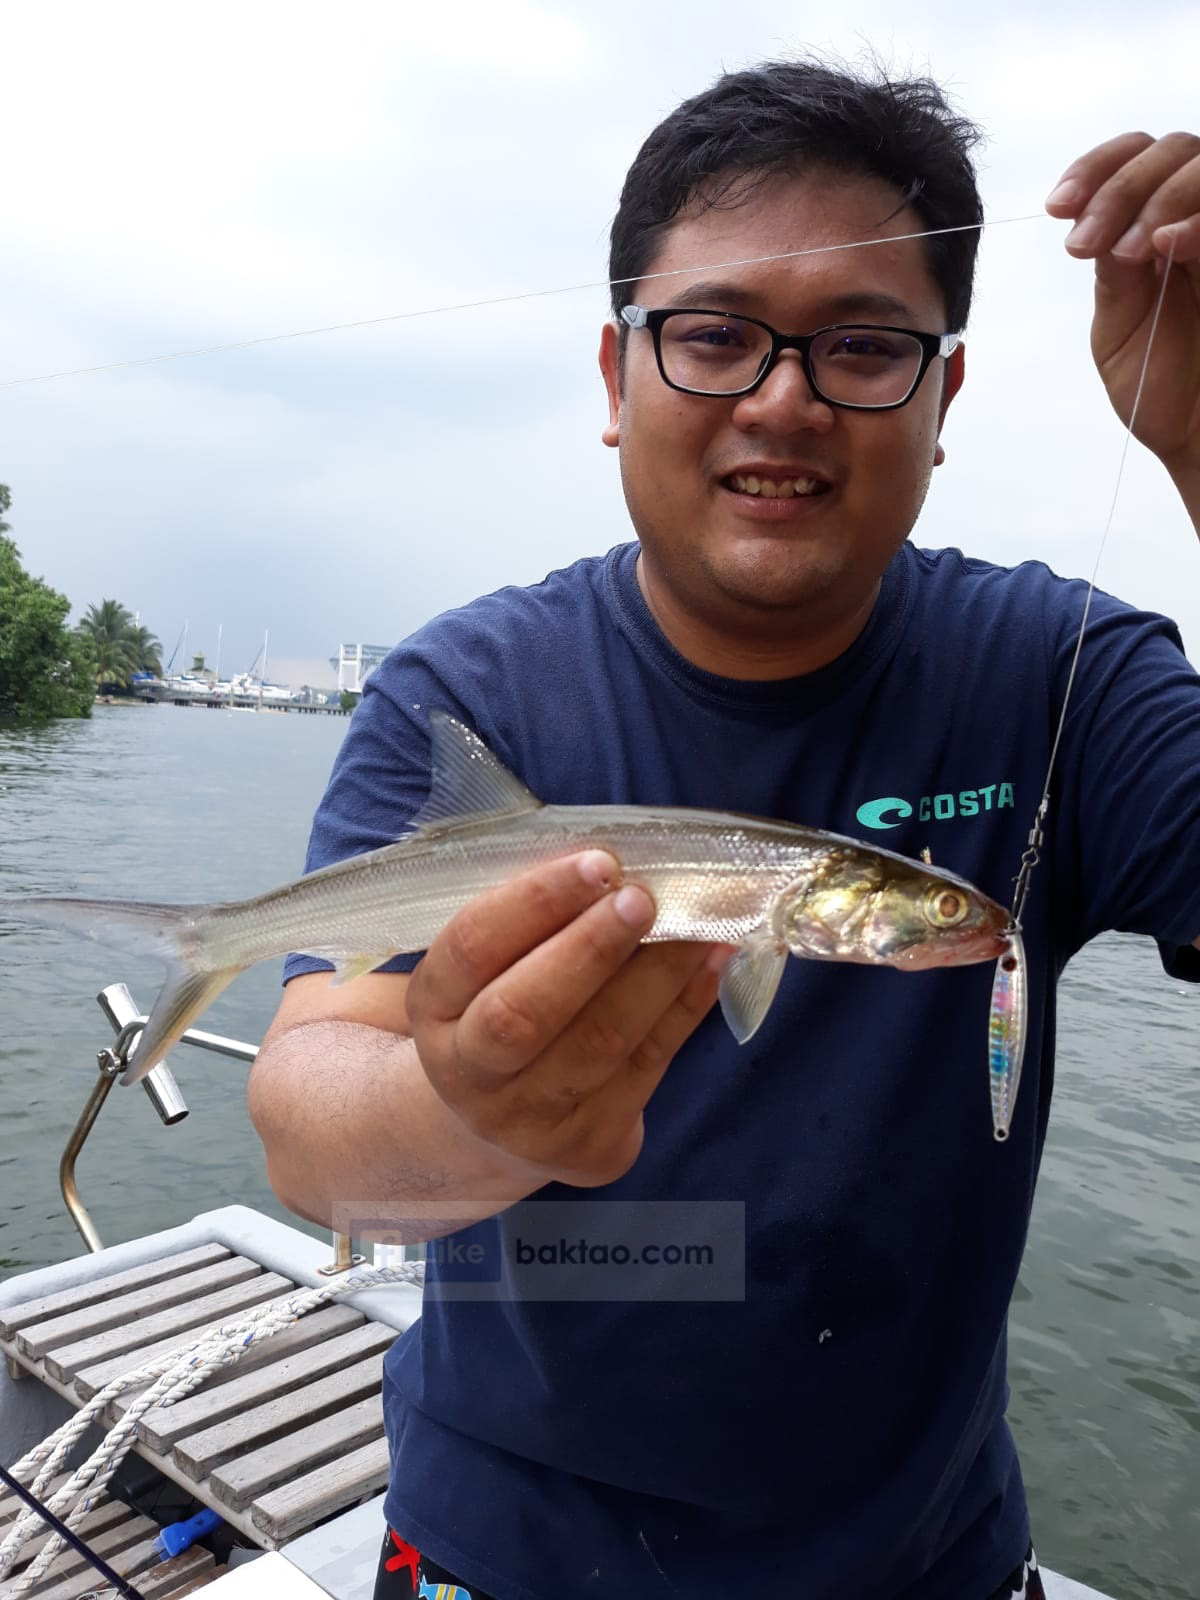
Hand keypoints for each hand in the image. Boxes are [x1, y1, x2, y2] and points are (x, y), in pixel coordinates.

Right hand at [404, 850, 726, 1186]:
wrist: (501, 1119)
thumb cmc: (504, 1005)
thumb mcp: (491, 966)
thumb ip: (535, 922)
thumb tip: (619, 864)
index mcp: (433, 1007)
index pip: (472, 947)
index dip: (534, 902)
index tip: (598, 863)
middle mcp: (468, 1071)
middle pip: (524, 1013)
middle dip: (590, 948)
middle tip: (642, 898)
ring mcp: (526, 1119)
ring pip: (598, 1043)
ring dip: (656, 975)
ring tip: (698, 926)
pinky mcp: (588, 1145)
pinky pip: (647, 1067)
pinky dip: (685, 1008)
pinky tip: (710, 964)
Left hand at [1046, 132, 1199, 473]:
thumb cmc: (1168, 392)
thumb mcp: (1121, 328)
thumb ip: (1112, 271)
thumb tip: (1097, 222)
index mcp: (1160, 228)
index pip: (1135, 158)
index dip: (1095, 169)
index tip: (1057, 207)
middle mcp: (1199, 220)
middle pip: (1173, 150)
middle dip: (1120, 188)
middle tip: (1086, 243)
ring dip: (1161, 197)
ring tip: (1133, 251)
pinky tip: (1173, 246)